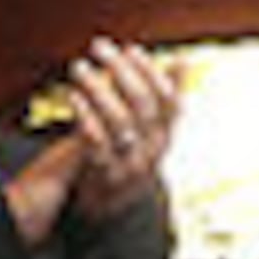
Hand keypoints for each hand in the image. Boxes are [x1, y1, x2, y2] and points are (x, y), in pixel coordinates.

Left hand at [60, 37, 182, 223]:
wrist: (105, 211)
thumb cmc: (125, 158)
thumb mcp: (149, 132)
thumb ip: (162, 99)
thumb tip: (185, 61)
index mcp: (165, 137)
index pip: (169, 101)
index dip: (152, 73)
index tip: (131, 48)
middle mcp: (152, 151)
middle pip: (143, 105)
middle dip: (121, 71)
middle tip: (99, 47)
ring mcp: (129, 163)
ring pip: (120, 120)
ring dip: (98, 88)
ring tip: (79, 67)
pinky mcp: (103, 173)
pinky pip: (96, 141)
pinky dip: (84, 114)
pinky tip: (73, 95)